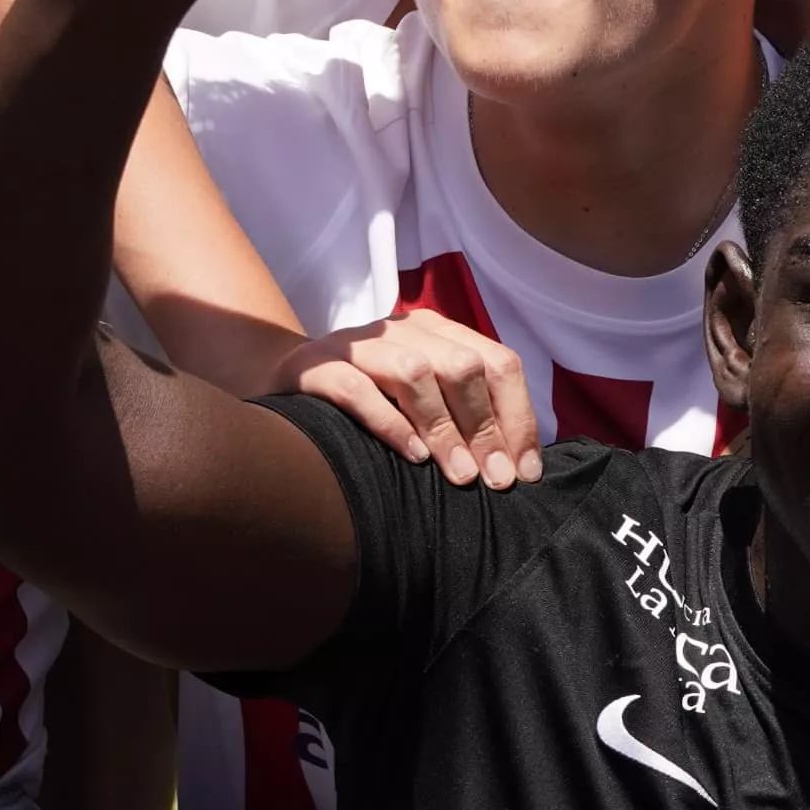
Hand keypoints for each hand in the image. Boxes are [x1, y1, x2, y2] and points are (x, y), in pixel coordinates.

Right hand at [293, 301, 544, 488]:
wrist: (284, 377)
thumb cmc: (368, 397)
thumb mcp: (422, 397)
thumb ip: (464, 413)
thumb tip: (517, 464)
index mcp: (438, 332)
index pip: (498, 363)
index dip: (518, 416)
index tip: (525, 470)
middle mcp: (402, 329)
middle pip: (463, 367)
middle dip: (486, 427)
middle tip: (497, 480)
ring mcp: (357, 344)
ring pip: (415, 373)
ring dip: (444, 429)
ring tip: (461, 476)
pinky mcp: (316, 367)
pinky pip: (358, 390)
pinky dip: (390, 423)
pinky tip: (413, 456)